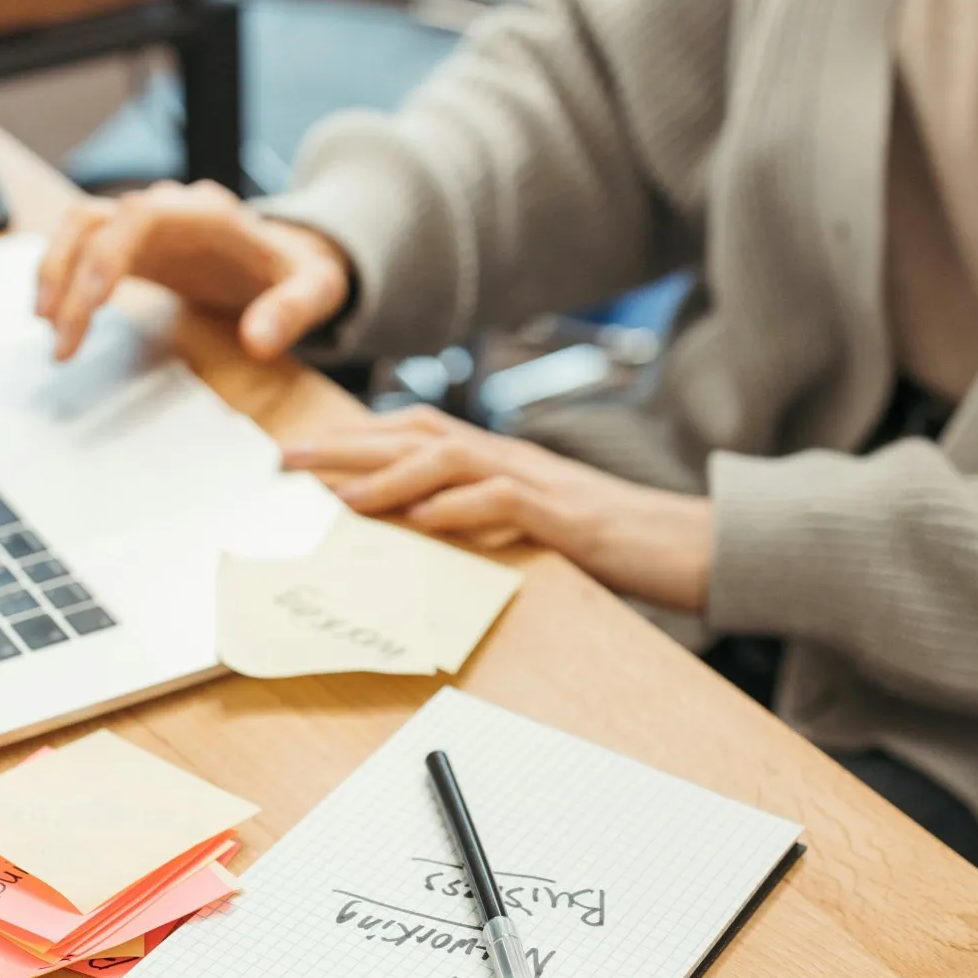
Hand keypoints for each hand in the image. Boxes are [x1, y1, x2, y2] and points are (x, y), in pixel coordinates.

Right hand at [34, 180, 351, 361]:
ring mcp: (145, 227)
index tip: (91, 305)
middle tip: (58, 336)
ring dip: (54, 274)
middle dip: (67, 273)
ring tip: (49, 330)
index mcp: (208, 213)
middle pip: (95, 220)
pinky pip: (84, 251)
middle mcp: (168, 211)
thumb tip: (257, 341)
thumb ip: (293, 310)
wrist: (290, 257)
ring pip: (79, 230)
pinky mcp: (133, 247)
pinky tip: (59, 322)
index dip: (108, 255)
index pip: (141, 216)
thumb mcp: (317, 290)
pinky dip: (64, 281)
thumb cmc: (301, 271)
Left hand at [284, 407, 714, 611]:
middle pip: (416, 435)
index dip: (355, 438)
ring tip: (338, 497)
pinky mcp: (564, 516)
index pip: (417, 434)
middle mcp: (512, 458)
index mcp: (502, 460)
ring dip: (386, 476)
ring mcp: (539, 482)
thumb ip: (481, 519)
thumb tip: (419, 529)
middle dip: (346, 446)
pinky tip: (421, 520)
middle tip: (288, 460)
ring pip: (449, 461)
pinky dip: (457, 509)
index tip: (303, 452)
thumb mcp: (534, 526)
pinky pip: (502, 502)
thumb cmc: (613, 542)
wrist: (689, 544)